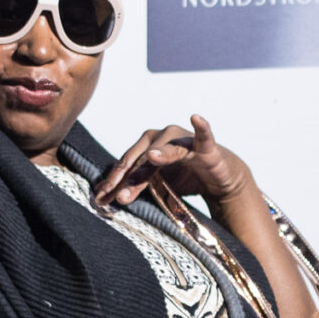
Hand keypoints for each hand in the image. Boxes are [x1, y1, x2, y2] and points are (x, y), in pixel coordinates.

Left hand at [93, 114, 250, 212]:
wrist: (217, 180)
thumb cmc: (184, 179)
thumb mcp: (156, 186)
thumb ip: (135, 187)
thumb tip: (104, 198)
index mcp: (145, 146)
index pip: (126, 164)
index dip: (114, 181)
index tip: (102, 199)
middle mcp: (161, 138)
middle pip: (142, 159)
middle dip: (130, 178)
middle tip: (119, 197)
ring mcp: (183, 139)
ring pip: (167, 149)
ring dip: (160, 155)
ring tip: (152, 158)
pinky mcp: (205, 146)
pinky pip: (203, 136)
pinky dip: (201, 126)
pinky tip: (195, 118)